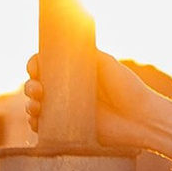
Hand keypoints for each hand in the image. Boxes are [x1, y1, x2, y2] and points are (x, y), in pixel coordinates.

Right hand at [23, 47, 171, 168]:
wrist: (141, 117)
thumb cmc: (128, 88)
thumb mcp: (107, 63)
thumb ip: (88, 53)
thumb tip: (66, 39)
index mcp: (74, 73)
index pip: (46, 66)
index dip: (35, 65)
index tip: (34, 67)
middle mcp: (67, 91)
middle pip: (36, 86)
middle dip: (30, 86)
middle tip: (37, 90)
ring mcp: (66, 111)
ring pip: (37, 107)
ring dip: (30, 105)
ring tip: (37, 106)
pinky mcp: (68, 131)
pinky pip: (45, 128)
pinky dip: (36, 125)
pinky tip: (37, 122)